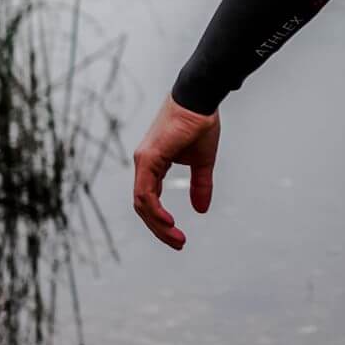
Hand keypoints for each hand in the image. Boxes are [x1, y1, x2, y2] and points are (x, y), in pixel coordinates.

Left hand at [133, 96, 220, 249]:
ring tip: (175, 238)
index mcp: (153, 165)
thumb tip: (201, 210)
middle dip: (159, 229)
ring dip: (157, 225)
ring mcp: (143, 161)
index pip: (150, 200)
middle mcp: (143, 164)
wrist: (199, 100)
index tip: (178, 236)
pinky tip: (167, 221)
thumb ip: (200, 186)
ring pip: (142, 203)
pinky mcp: (147, 158)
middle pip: (143, 206)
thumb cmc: (199, 124)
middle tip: (178, 244)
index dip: (160, 221)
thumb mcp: (202, 163)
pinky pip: (145, 192)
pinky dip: (154, 210)